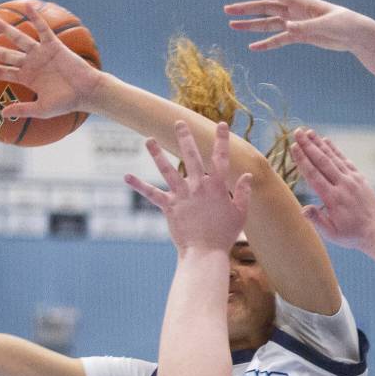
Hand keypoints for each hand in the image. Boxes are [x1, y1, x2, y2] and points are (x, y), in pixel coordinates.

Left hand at [0, 3, 103, 119]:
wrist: (87, 92)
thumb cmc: (68, 103)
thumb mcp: (43, 109)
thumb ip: (23, 109)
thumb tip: (2, 113)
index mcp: (28, 78)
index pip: (3, 72)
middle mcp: (32, 64)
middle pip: (5, 54)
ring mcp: (41, 54)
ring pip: (18, 38)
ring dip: (5, 29)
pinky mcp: (54, 46)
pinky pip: (43, 29)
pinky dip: (36, 18)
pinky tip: (28, 6)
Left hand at [125, 121, 251, 252]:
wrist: (206, 252)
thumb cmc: (225, 235)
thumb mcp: (240, 213)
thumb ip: (244, 193)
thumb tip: (247, 176)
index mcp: (218, 187)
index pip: (221, 158)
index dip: (222, 140)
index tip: (221, 125)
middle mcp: (199, 187)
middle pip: (191, 156)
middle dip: (185, 137)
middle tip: (179, 122)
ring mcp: (182, 195)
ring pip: (168, 170)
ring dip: (157, 154)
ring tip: (148, 139)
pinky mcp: (169, 207)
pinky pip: (152, 194)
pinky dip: (139, 185)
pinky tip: (127, 176)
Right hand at [224, 0, 374, 51]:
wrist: (356, 35)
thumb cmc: (345, 24)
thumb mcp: (326, 25)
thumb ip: (306, 26)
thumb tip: (287, 27)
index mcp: (301, 2)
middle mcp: (295, 10)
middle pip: (266, 8)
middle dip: (246, 9)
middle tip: (227, 10)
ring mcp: (297, 23)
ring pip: (269, 24)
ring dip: (252, 26)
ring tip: (233, 26)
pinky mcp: (301, 36)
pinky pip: (280, 40)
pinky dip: (267, 43)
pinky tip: (253, 47)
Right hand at [291, 129, 374, 248]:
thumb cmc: (352, 235)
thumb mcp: (332, 234)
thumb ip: (317, 220)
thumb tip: (303, 209)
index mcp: (333, 199)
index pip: (313, 175)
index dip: (302, 160)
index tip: (293, 147)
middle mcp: (343, 185)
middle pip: (322, 161)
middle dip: (308, 146)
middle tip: (297, 132)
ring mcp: (352, 180)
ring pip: (333, 158)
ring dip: (320, 144)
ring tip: (308, 132)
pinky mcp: (360, 178)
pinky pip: (344, 160)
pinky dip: (335, 150)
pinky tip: (326, 141)